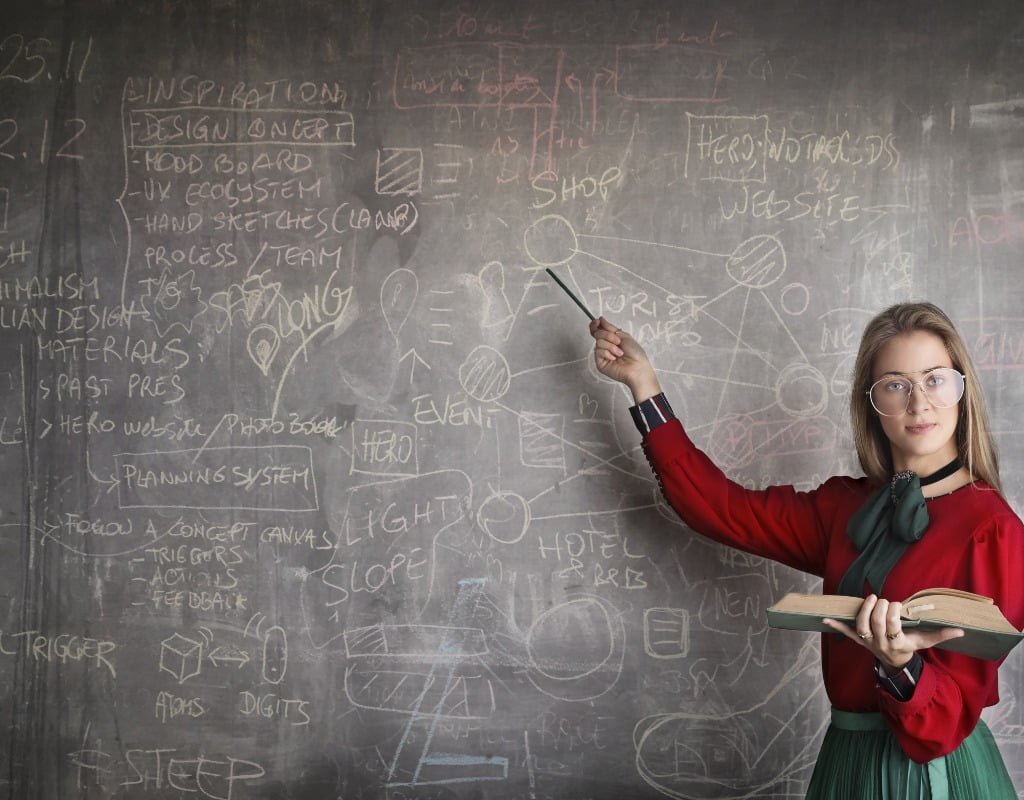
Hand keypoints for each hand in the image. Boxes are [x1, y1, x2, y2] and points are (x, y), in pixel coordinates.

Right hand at [588, 317, 661, 400]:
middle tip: (618, 342)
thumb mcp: (624, 336)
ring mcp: (602, 354)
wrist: (637, 367)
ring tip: (620, 353)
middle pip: (597, 334)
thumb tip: (601, 320)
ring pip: (598, 342)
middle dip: (608, 336)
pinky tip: (614, 358)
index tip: (597, 321)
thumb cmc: (635, 353)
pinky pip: (598, 352)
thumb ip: (611, 328)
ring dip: (611, 346)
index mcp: (611, 339)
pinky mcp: (600, 362)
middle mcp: (606, 346)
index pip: (598, 330)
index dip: (595, 325)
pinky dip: (608, 353)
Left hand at [823, 594, 964, 670]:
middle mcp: (880, 644)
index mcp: (897, 644)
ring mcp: (868, 642)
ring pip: (861, 625)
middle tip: (886, 600)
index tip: (898, 604)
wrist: (894, 663)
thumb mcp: (925, 642)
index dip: (894, 613)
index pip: (892, 626)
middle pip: (876, 623)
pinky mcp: (858, 639)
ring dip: (864, 610)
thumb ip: (941, 635)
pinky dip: (836, 626)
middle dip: (880, 608)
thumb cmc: (910, 647)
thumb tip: (960, 630)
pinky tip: (825, 619)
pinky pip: (846, 633)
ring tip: (872, 598)